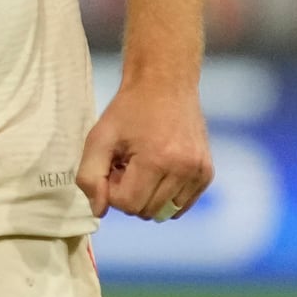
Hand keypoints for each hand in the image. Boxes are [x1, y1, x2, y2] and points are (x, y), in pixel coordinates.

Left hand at [77, 74, 212, 220]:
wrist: (166, 84)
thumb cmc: (129, 111)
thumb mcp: (99, 138)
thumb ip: (90, 177)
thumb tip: (100, 211)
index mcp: (156, 160)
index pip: (127, 205)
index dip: (113, 190)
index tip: (115, 166)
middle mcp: (183, 169)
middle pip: (146, 211)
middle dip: (131, 194)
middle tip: (128, 166)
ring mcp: (199, 172)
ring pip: (165, 212)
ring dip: (149, 197)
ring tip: (145, 167)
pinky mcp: (207, 173)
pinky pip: (181, 206)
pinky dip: (167, 196)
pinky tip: (160, 173)